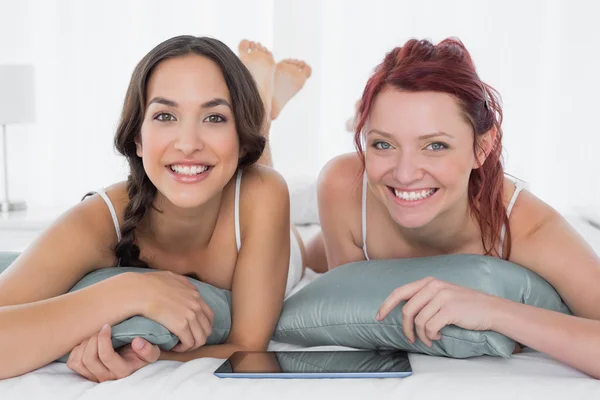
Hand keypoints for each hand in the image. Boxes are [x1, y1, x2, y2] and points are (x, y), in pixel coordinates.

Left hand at [67, 324, 158, 382]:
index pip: (105, 355)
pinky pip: (73, 364)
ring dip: (83, 344)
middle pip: (89, 358)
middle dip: (92, 339)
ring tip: (93, 335)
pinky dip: (76, 351)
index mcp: (122, 371)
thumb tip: (137, 342)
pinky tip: (87, 343)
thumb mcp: (152, 352)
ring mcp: (94, 377)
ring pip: (79, 362)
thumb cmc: (143, 354)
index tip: (107, 326)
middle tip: (99, 328)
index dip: (103, 338)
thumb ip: (148, 349)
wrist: (136, 362)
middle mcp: (106, 377)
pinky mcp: (85, 374)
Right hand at [139, 271, 213, 351]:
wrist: (141, 291)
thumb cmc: (150, 284)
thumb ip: (183, 283)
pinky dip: (183, 348)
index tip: (192, 331)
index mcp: (195, 295)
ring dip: (191, 345)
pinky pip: (189, 343)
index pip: (209, 316)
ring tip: (180, 346)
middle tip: (186, 341)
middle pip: (207, 329)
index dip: (203, 327)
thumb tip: (190, 288)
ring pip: (200, 339)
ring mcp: (190, 316)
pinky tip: (174, 347)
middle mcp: (196, 306)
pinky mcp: (181, 326)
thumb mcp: (171, 277)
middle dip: (198, 338)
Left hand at [376, 277, 499, 346]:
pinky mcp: (449, 309)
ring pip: (418, 321)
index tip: (378, 316)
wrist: (490, 309)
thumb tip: (403, 312)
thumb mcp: (442, 294)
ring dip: (421, 335)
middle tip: (410, 339)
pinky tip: (438, 337)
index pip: (400, 292)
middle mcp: (433, 286)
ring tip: (430, 339)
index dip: (386, 305)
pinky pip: (430, 328)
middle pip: (407, 310)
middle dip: (406, 328)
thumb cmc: (464, 305)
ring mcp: (442, 297)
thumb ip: (424, 298)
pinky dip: (431, 336)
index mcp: (428, 282)